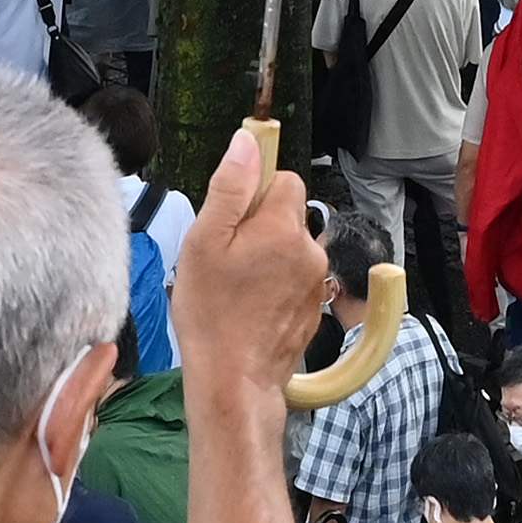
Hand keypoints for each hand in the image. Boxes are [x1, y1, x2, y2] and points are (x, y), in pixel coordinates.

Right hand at [174, 122, 335, 399]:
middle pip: (288, 213)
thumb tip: (248, 142)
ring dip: (269, 255)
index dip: (255, 192)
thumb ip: (230, 187)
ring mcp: (317, 280)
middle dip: (260, 224)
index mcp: (283, 227)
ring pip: (292, 246)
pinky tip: (252, 305)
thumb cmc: (212, 313)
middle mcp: (310, 249)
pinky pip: (297, 276)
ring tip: (237, 285)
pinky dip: (277, 283)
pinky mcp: (316, 306)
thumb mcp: (204, 242)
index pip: (285, 179)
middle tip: (227, 256)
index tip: (231, 218)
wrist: (234, 379)